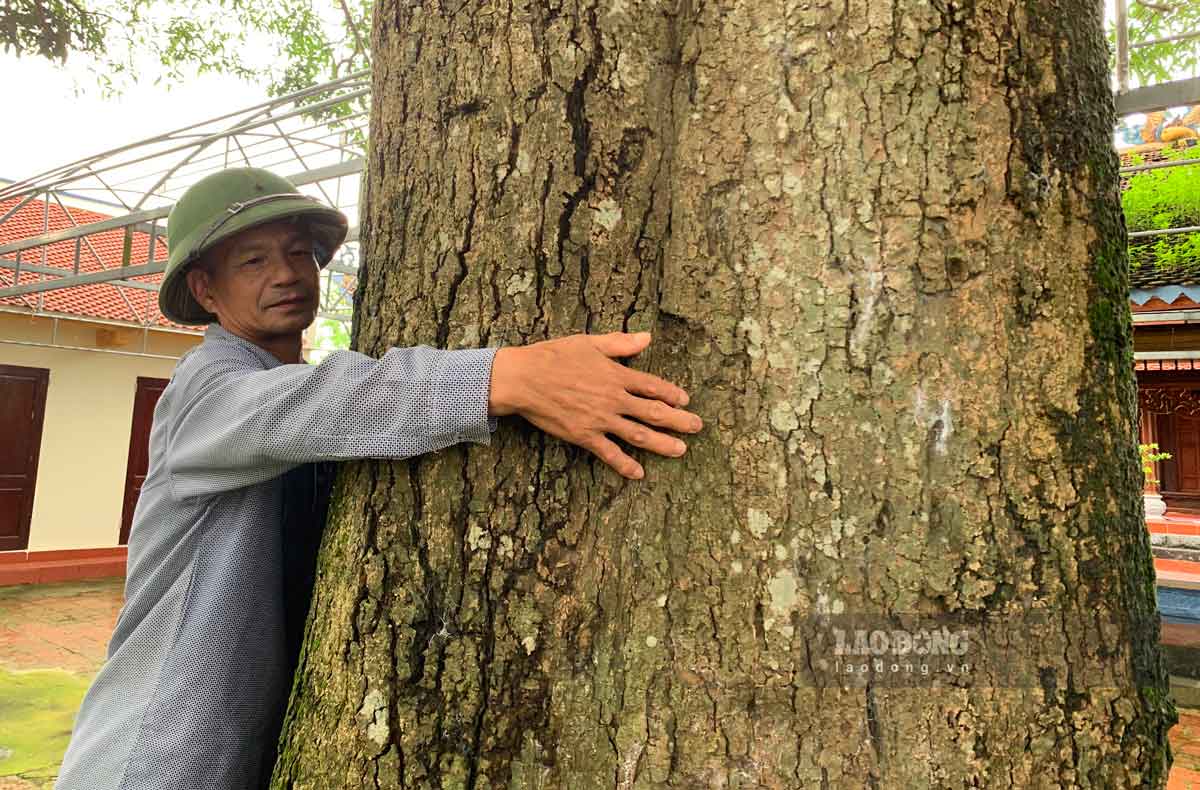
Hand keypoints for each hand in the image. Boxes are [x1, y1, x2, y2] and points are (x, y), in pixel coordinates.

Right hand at [487, 331, 702, 479]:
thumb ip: (620, 344)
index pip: (652, 386)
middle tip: (697, 427)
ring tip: (681, 450)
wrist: (524, 379)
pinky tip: (639, 473)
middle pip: (654, 412)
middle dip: (679, 420)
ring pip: (638, 434)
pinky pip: (609, 453)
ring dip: (662, 443)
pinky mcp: (584, 436)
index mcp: (616, 375)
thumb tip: (647, 338)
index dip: (672, 394)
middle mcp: (613, 399)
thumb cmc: (554, 356)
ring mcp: (600, 419)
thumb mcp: (589, 343)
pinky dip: (625, 464)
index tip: (685, 400)